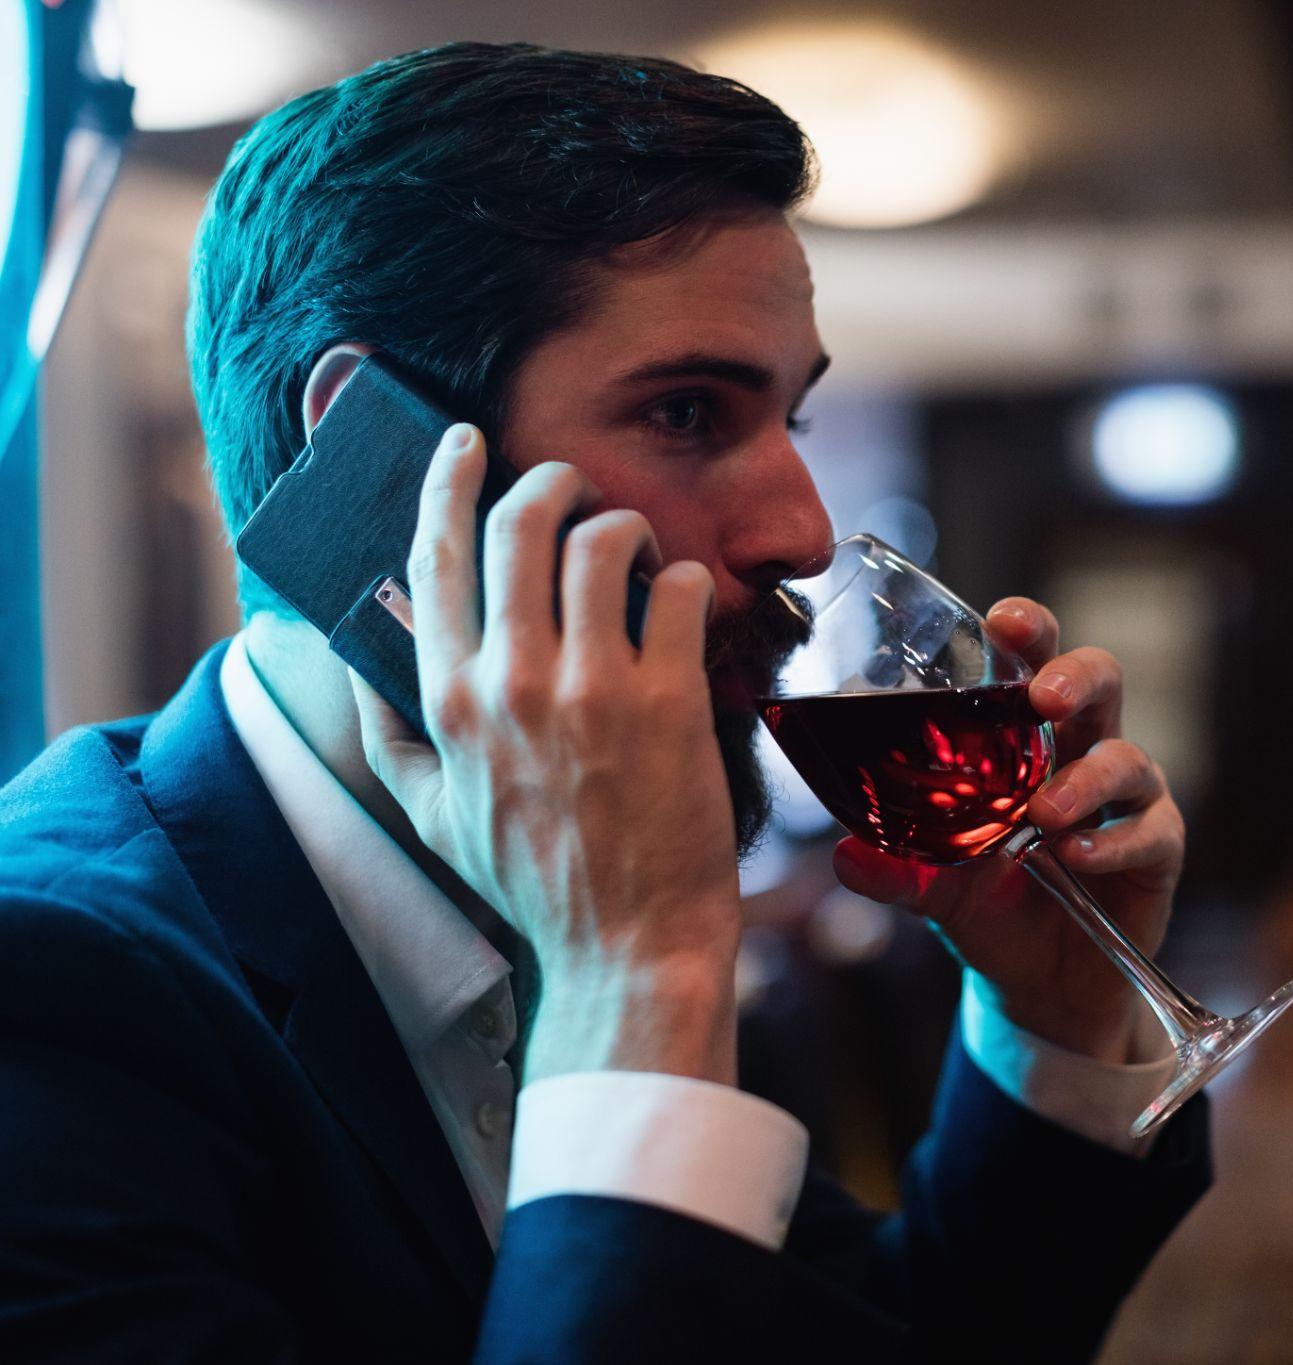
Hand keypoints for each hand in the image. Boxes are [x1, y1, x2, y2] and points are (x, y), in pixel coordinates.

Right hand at [347, 423, 742, 1084]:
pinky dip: (686, 578)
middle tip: (572, 482)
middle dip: (549, 481)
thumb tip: (359, 667)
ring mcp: (593, 690)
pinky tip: (684, 599)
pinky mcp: (669, 703)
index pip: (434, 557)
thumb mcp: (430, 815)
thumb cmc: (533, 881)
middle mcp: (512, 684)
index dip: (448, 482)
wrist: (626, 944)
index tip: (465, 441)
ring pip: (601, 544)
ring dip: (623, 525)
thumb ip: (388, 735)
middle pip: (519, 527)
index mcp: (447, 702)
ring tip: (637, 548)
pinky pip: (679, 592)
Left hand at [831, 598, 1184, 1063]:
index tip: (1002, 621)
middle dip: (1076, 676)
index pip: (1034, 663)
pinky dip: (1114, 841)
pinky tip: (1079, 856)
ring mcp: (1128, 798)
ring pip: (1129, 757)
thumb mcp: (936, 888)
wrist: (1041, 986)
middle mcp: (1084, 752)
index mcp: (1029, 739)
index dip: (1027, 633)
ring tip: (1047, 811)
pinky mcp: (1158, 848)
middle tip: (1045, 696)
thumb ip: (899, 870)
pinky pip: (1152, 830)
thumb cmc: (992, 908)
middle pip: (1102, 681)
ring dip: (1087, 779)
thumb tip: (845, 857)